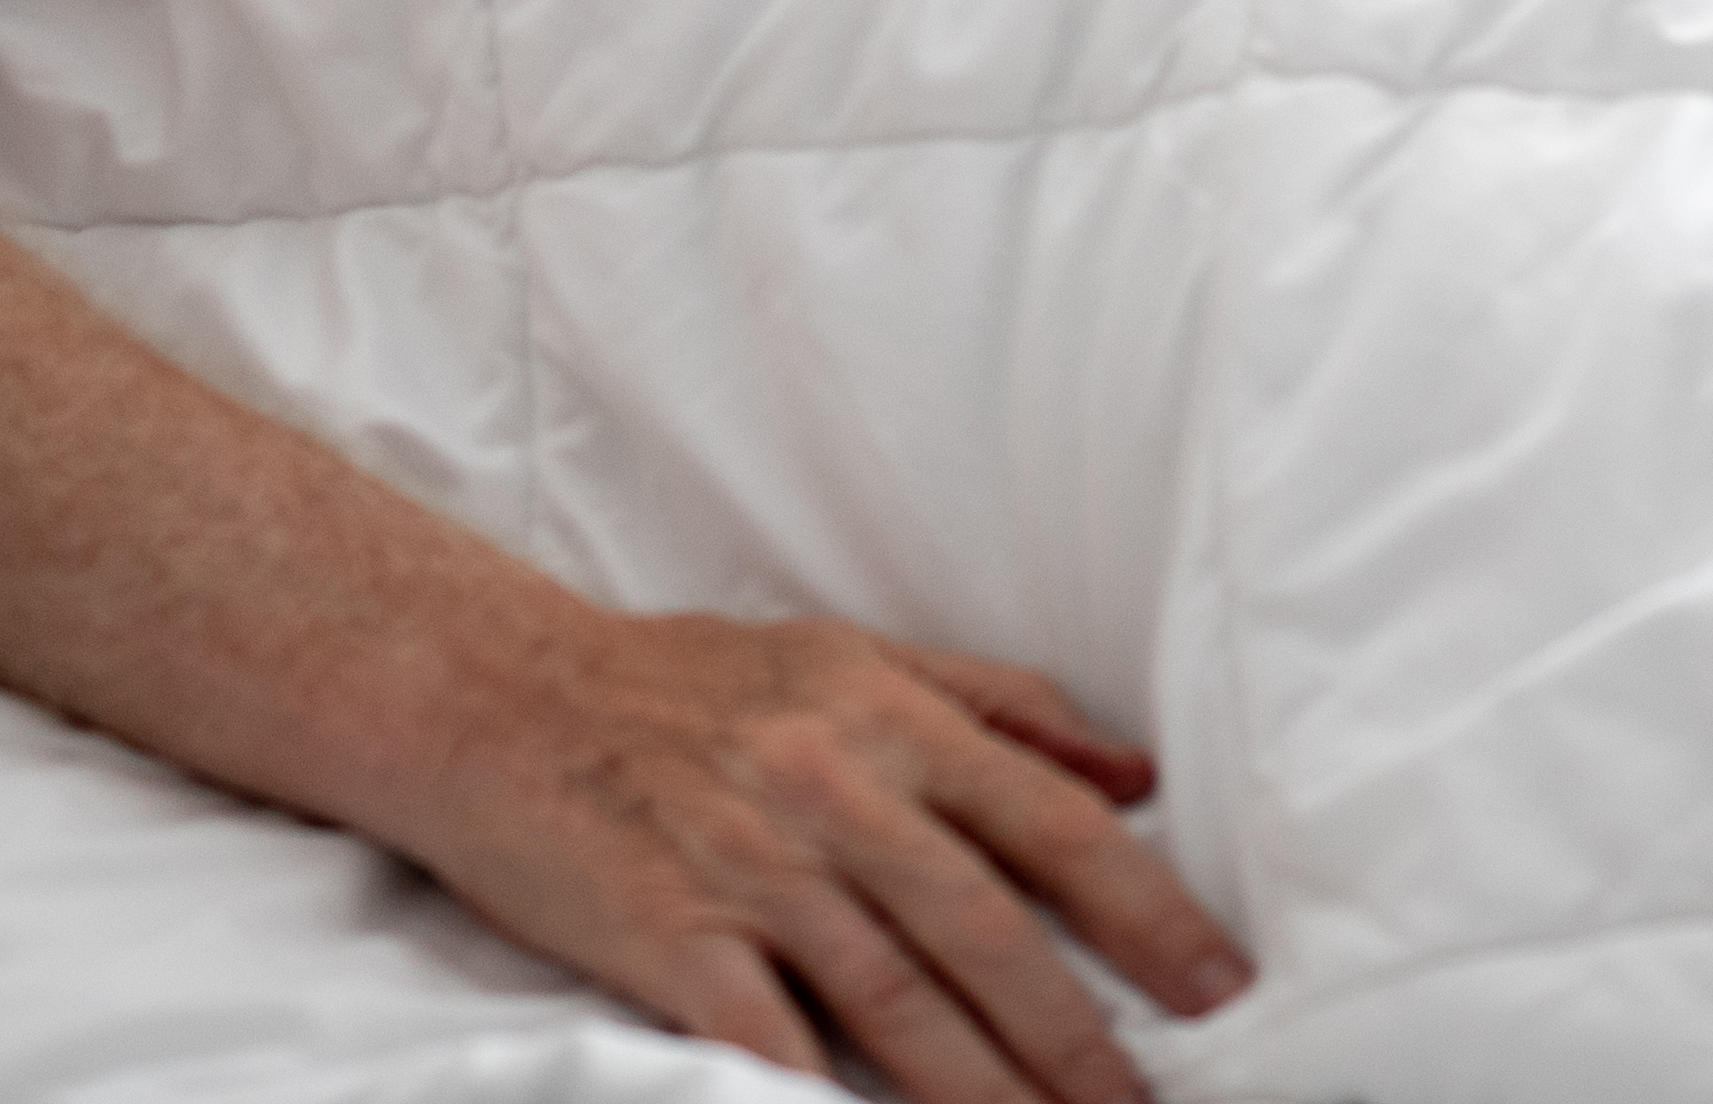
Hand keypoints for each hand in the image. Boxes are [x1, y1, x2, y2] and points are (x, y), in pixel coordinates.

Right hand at [389, 601, 1251, 1103]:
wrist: (493, 693)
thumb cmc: (680, 680)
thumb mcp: (849, 653)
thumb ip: (996, 705)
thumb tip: (1132, 770)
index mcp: (891, 717)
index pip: (1054, 824)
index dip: (1147, 911)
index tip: (1220, 985)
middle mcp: (836, 788)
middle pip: (989, 933)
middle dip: (1084, 1038)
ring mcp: (751, 869)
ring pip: (899, 1004)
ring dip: (988, 1093)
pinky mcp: (667, 938)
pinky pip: (767, 1042)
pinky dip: (823, 1102)